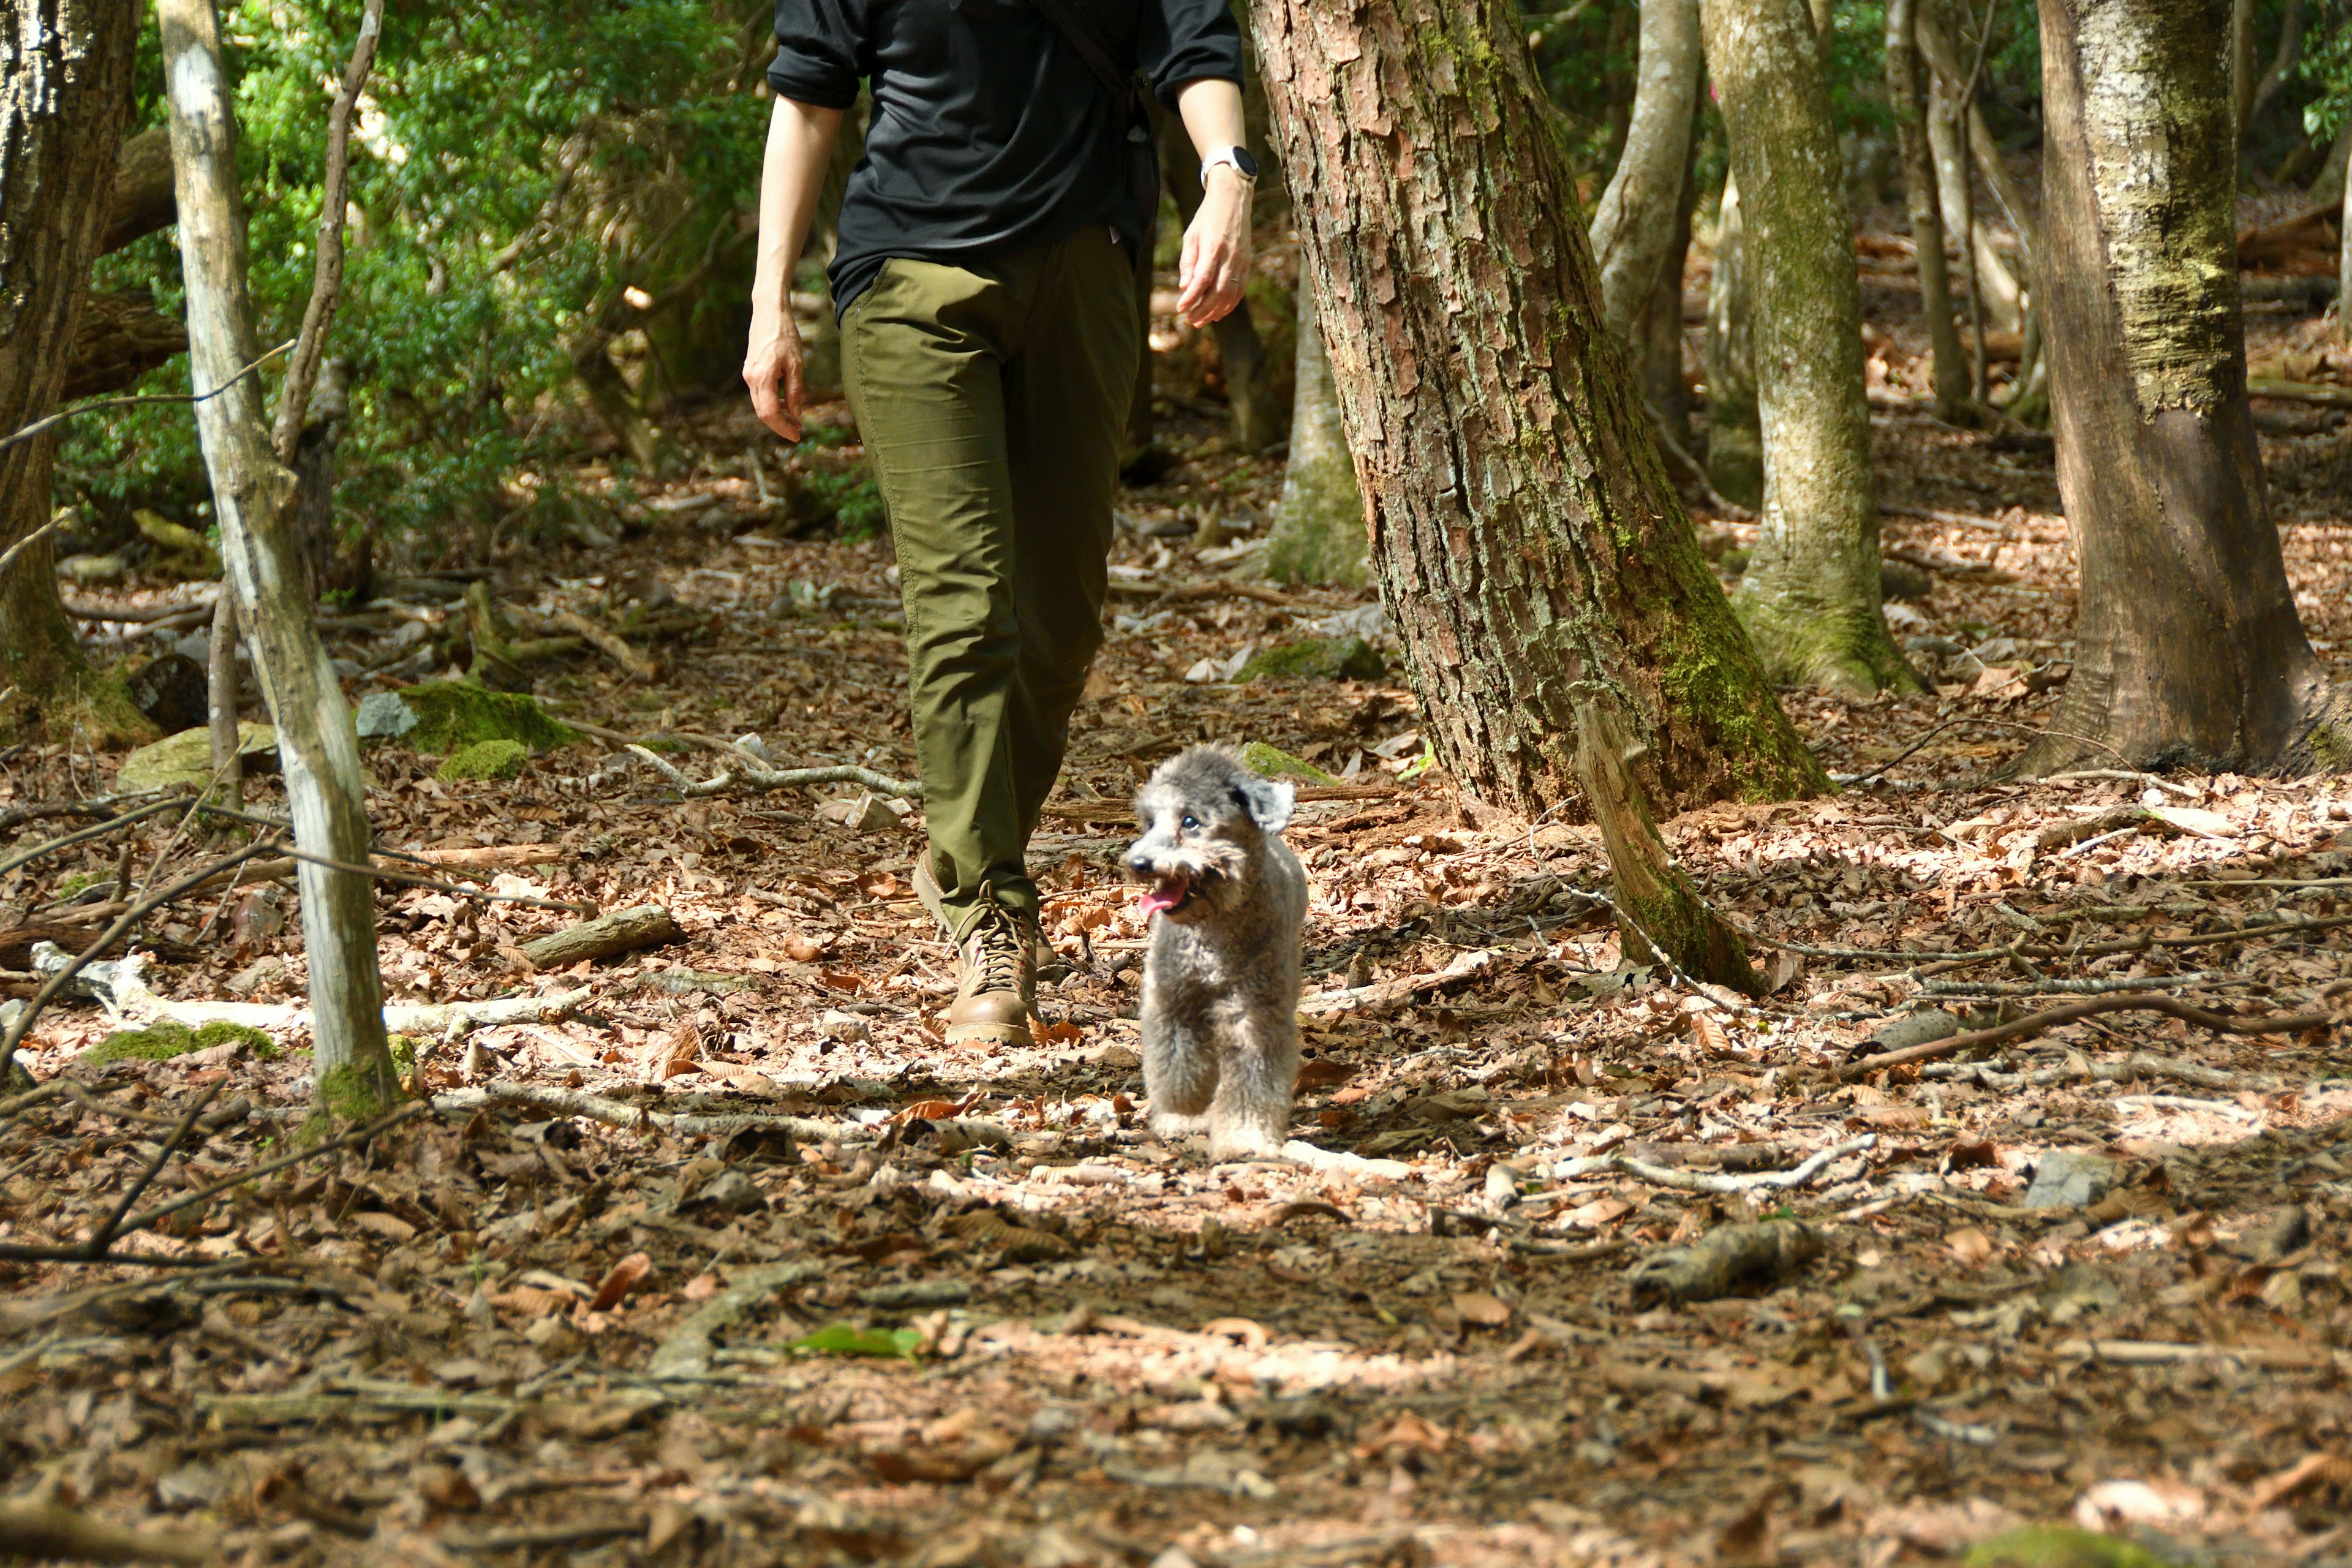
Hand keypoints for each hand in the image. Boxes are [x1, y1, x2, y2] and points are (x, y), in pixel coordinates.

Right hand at [743, 301, 804, 441]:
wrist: (769, 312)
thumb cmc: (785, 335)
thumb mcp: (796, 365)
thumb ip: (795, 391)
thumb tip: (796, 413)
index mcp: (762, 378)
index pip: (770, 413)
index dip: (783, 428)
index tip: (797, 435)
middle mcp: (751, 378)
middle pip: (763, 412)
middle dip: (780, 425)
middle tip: (798, 431)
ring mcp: (748, 374)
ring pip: (760, 404)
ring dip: (776, 415)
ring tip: (795, 419)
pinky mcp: (750, 369)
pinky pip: (760, 393)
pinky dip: (772, 403)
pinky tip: (785, 403)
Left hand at [1176, 167, 1252, 326]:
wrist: (1233, 200)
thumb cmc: (1207, 217)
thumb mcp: (1191, 235)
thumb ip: (1188, 262)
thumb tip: (1185, 287)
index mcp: (1213, 247)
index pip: (1203, 279)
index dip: (1192, 297)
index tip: (1180, 309)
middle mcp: (1230, 256)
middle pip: (1218, 292)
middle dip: (1203, 310)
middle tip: (1189, 320)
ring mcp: (1241, 261)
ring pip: (1231, 294)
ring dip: (1216, 311)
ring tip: (1201, 321)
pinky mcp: (1247, 263)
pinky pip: (1240, 289)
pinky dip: (1229, 304)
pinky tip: (1218, 313)